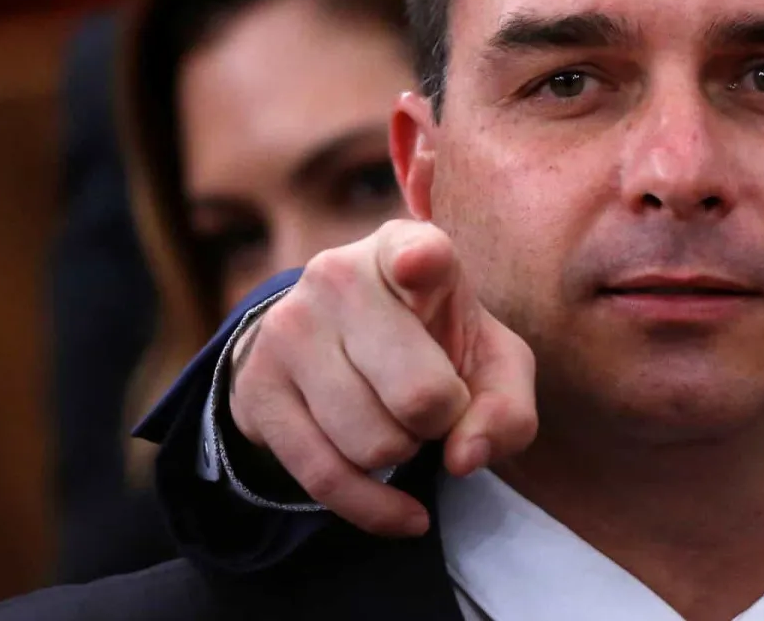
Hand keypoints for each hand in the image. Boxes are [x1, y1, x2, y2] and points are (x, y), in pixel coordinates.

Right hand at [226, 219, 537, 535]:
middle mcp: (339, 277)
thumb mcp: (491, 361)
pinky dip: (376, 508)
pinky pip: (325, 477)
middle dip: (444, 421)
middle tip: (436, 404)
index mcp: (406, 250)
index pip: (420, 253)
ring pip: (371, 442)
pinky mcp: (256, 389)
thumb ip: (507, 405)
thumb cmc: (436, 345)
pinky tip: (406, 513)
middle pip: (419, 394)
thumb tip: (464, 458)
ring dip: (405, 453)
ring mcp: (289, 331)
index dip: (423, 262)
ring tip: (399, 420)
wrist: (338, 345)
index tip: (420, 266)